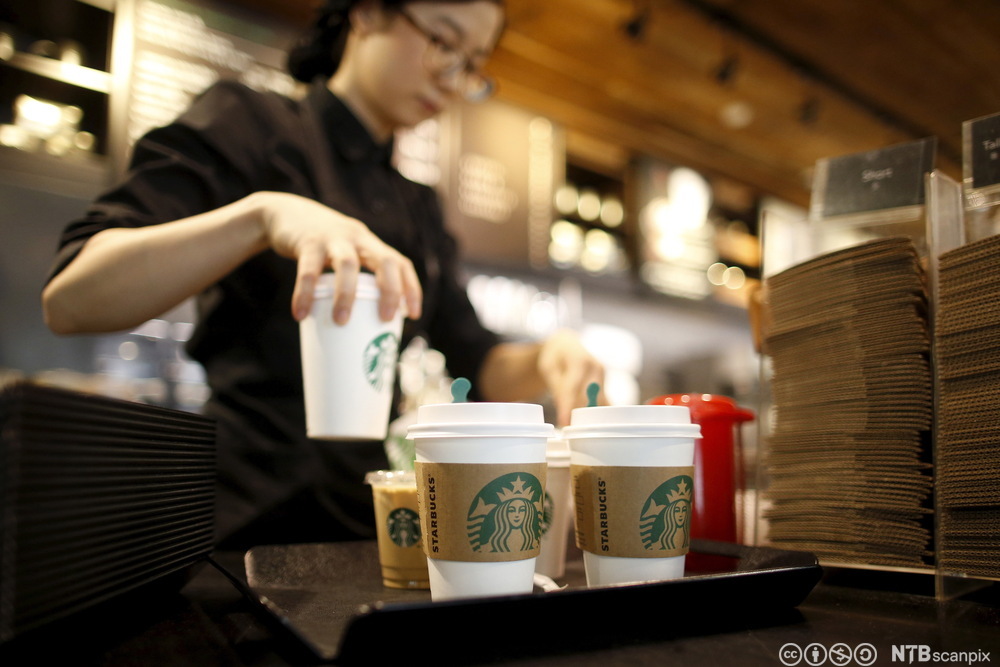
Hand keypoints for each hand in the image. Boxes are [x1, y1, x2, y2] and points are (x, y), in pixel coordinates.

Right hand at [252, 191, 422, 323]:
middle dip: (390, 291)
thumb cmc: (320, 247)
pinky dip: (305, 293)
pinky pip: (308, 270)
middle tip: (385, 319)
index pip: (400, 263)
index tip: (414, 315)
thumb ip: (354, 280)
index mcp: (370, 245)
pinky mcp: (308, 242)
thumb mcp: (344, 255)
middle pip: (384, 261)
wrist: (285, 213)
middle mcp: (358, 238)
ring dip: (347, 295)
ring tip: (341, 321)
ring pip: (348, 264)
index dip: (411, 288)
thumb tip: (361, 329)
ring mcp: (333, 238)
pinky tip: (300, 314)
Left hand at [537, 329, 605, 425]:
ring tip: (580, 432)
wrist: (567, 344)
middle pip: (590, 397)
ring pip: (599, 403)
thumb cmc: (555, 356)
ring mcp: (604, 377)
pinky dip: (598, 415)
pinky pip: (604, 403)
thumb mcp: (550, 368)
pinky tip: (592, 427)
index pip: (573, 388)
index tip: (564, 424)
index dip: (568, 407)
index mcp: (580, 360)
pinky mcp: (606, 385)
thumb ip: (557, 387)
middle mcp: (596, 368)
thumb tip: (563, 411)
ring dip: (590, 417)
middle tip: (571, 433)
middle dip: (581, 416)